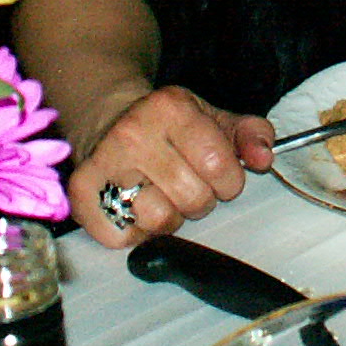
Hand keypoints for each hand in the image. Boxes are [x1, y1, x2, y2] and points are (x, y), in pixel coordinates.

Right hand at [68, 85, 275, 246]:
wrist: (108, 117)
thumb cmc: (168, 124)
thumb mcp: (213, 117)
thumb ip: (250, 134)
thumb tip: (264, 158)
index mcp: (171, 107)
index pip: (220, 165)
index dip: (229, 180)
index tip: (219, 174)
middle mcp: (133, 133)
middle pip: (193, 197)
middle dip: (200, 200)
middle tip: (187, 185)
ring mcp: (103, 162)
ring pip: (158, 220)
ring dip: (168, 218)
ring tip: (162, 196)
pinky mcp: (81, 193)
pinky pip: (122, 237)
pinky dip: (135, 233)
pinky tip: (135, 207)